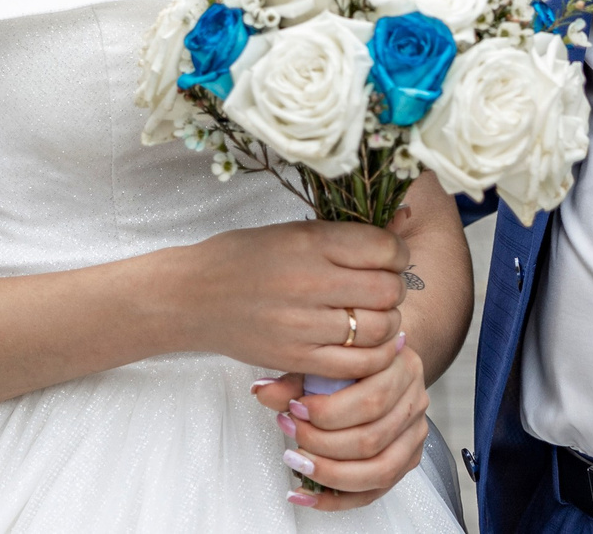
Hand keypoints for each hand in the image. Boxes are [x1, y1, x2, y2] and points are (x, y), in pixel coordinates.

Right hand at [173, 220, 405, 383]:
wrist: (192, 297)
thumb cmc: (243, 257)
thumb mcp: (294, 231)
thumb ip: (344, 235)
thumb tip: (400, 227)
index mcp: (311, 241)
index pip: (385, 249)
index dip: (397, 253)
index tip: (389, 257)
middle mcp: (310, 282)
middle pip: (389, 290)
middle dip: (395, 288)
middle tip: (381, 287)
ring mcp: (304, 325)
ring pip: (381, 329)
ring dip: (387, 322)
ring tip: (372, 316)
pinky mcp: (296, 358)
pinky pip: (358, 364)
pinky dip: (374, 356)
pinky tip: (366, 344)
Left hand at [251, 337, 431, 512]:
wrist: (381, 362)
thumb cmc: (354, 360)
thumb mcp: (326, 359)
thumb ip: (295, 378)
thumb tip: (263, 392)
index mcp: (400, 367)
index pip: (370, 400)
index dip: (328, 413)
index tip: (294, 410)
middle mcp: (413, 402)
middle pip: (372, 439)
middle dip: (322, 443)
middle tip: (292, 433)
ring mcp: (413, 434)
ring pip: (378, 470)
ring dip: (330, 473)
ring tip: (297, 461)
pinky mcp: (406, 461)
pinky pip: (374, 492)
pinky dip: (336, 500)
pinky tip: (307, 495)